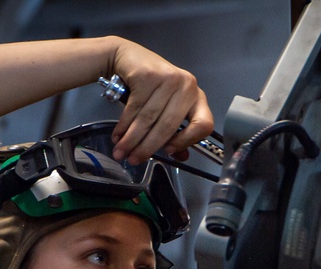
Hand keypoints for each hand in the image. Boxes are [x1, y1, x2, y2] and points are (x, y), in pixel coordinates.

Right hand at [108, 38, 213, 164]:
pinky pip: (135, 108)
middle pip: (169, 125)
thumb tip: (180, 156)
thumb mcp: (167, 106)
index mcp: (196, 97)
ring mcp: (168, 78)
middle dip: (148, 147)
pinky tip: (118, 136)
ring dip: (132, 139)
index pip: (203, 124)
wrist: (128, 57)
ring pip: (149, 119)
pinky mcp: (148, 75)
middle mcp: (187, 85)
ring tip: (121, 152)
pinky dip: (124, 126)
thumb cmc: (151, 86)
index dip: (187, 141)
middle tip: (133, 159)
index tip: (170, 152)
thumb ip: (176, 132)